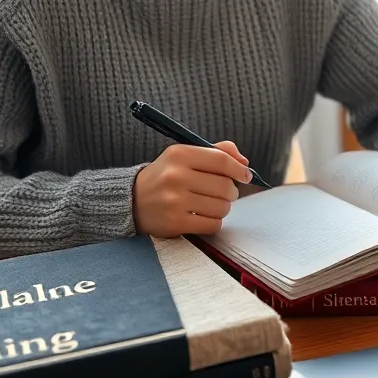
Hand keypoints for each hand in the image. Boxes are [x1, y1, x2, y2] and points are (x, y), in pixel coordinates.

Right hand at [134, 141, 253, 236]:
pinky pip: (213, 224)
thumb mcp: (184, 156)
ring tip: (209, 204)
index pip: (221, 160)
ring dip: (222, 207)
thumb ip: (215, 152)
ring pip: (222, 207)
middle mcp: (176, 176)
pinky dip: (213, 222)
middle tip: (221, 192)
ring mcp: (175, 201)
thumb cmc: (165, 176)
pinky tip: (202, 217)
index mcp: (180, 154)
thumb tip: (244, 162)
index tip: (245, 176)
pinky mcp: (176, 223)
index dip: (239, 169)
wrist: (132, 200)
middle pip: (225, 186)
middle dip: (230, 191)